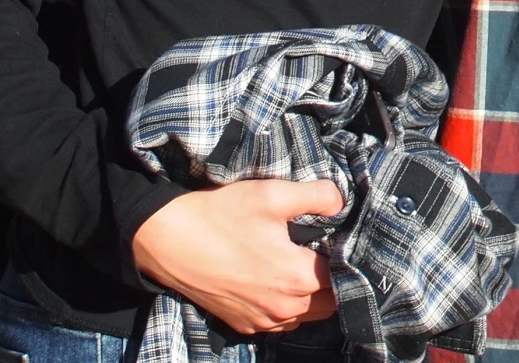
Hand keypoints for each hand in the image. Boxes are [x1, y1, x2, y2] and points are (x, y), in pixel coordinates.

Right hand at [130, 179, 344, 333]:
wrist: (168, 241)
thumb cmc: (221, 216)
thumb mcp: (273, 194)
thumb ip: (317, 196)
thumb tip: (341, 203)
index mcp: (297, 278)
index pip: (345, 276)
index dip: (350, 257)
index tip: (346, 240)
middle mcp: (284, 308)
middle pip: (331, 301)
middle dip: (336, 279)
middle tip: (328, 251)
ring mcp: (262, 320)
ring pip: (308, 315)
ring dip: (314, 296)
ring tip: (305, 265)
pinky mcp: (244, 324)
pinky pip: (282, 322)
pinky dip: (290, 306)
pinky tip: (280, 280)